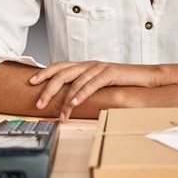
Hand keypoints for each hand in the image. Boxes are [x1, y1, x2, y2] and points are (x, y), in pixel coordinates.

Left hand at [29, 61, 162, 118]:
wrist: (147, 77)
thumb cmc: (123, 83)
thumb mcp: (101, 85)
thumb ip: (86, 88)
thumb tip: (68, 100)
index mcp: (86, 65)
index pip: (60, 66)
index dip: (45, 73)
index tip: (31, 82)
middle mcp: (90, 64)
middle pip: (63, 73)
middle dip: (48, 88)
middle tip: (39, 102)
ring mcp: (100, 67)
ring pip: (76, 80)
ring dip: (65, 99)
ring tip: (59, 113)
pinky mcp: (110, 73)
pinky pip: (91, 84)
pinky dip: (80, 94)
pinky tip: (74, 103)